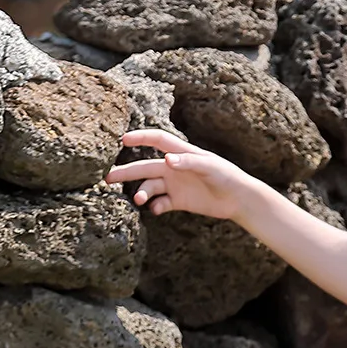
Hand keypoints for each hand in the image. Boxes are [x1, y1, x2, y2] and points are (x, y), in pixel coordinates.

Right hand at [105, 129, 258, 221]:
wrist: (239, 199)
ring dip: (142, 192)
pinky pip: (160, 203)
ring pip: (150, 187)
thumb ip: (189, 162)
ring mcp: (175, 184)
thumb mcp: (210, 167)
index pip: (156, 140)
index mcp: (181, 153)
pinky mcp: (178, 201)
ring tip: (139, 200)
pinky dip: (155, 206)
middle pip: (144, 167)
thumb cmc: (227, 176)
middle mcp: (174, 167)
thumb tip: (166, 159)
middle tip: (107, 178)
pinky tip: (156, 209)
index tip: (121, 139)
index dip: (139, 138)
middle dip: (126, 172)